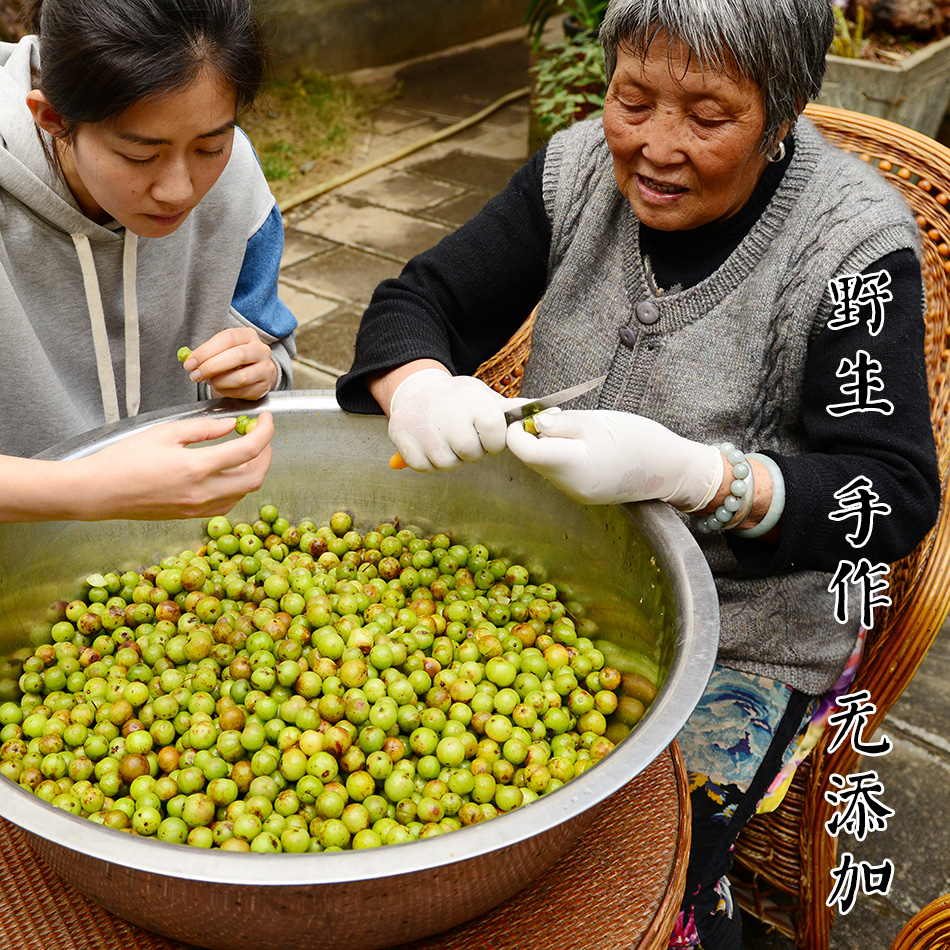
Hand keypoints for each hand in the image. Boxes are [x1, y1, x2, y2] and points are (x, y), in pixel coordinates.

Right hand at [65, 412, 274, 519]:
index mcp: (196, 467)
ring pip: (243, 493)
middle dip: (265, 454)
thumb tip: (233, 425)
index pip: (248, 451)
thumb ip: (204, 428)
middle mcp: (202, 493)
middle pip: (255, 477)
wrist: (99, 492)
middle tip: (261, 436)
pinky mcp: (191, 516)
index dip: (265, 432)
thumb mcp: (165, 433)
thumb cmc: (125, 459)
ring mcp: (197, 508)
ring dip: (253, 471)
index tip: (266, 418)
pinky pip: (227, 504)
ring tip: (246, 451)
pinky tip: (229, 472)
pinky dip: (237, 487)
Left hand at [183, 328, 277, 399]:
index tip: (190, 362)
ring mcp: (266, 369)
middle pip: (237, 356)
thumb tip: (189, 360)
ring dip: (219, 381)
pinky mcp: (265, 386)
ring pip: (241, 377)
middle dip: (211, 367)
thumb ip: (207, 353)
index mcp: (248, 335)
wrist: (258, 372)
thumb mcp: (223, 350)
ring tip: (210, 381)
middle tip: (196, 375)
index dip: (206, 351)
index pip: (227, 339)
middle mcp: (261, 350)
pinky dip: (227, 392)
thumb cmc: (236, 359)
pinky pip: (243, 391)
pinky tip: (221, 388)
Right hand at [388, 369, 522, 471]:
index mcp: (474, 400)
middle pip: (471, 454)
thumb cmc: (459, 400)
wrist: (417, 390)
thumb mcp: (485, 398)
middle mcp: (448, 411)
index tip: (486, 436)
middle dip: (471, 452)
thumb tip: (549, 415)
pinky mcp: (401, 436)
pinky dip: (428, 462)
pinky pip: (424, 467)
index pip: (496, 438)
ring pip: (447, 464)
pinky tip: (430, 444)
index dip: (493, 443)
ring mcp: (423, 424)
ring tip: (447, 440)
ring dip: (450, 458)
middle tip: (463, 437)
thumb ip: (513, 412)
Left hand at [506, 409, 721, 507]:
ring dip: (545, 443)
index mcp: (574, 465)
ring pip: (543, 465)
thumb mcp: (598, 421)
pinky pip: (558, 472)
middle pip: (531, 458)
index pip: (523, 450)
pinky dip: (559, 454)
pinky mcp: (582, 494)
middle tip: (550, 413)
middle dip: (531, 434)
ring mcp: (576, 493)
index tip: (526, 412)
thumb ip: (561, 422)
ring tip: (570, 427)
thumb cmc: (640, 440)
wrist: (670, 469)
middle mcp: (570, 486)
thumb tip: (533, 421)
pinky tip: (579, 443)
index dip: (517, 429)